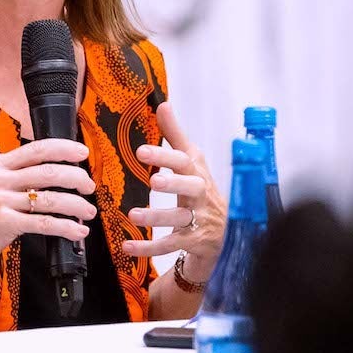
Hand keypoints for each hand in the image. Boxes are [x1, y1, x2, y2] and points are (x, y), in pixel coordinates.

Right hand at [0, 138, 96, 273]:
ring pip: (51, 199)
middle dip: (77, 178)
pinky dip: (66, 227)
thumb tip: (53, 171)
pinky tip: (77, 231)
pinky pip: (44, 223)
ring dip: (76, 205)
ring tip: (88, 212)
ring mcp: (1, 200)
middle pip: (49, 172)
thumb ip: (15, 174)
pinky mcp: (4, 223)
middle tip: (89, 186)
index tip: (83, 152)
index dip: (64, 148)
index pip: (38, 148)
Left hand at [124, 102, 224, 282]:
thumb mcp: (192, 162)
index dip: (164, 155)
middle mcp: (201, 195)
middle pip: (191, 187)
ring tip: (133, 215)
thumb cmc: (202, 190)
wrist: (225, 232)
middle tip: (153, 181)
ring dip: (157, 218)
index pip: (184, 161)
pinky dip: (148, 248)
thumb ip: (176, 135)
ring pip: (180, 218)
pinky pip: (170, 246)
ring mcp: (198, 220)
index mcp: (198, 173)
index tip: (141, 151)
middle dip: (174, 184)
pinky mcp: (192, 242)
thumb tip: (163, 104)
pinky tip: (127, 246)